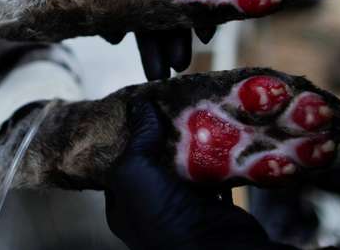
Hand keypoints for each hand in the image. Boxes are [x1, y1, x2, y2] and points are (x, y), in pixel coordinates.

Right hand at [105, 0, 254, 78]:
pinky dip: (208, 18)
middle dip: (151, 44)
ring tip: (178, 67)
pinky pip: (208, 0)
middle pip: (148, 13)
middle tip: (155, 73)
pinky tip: (205, 35)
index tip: (113, 39)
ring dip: (177, 40)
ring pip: (177, 13)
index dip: (113, 18)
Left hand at [105, 101, 292, 249]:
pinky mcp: (214, 204)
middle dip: (163, 135)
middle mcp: (152, 207)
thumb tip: (140, 105)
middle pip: (156, 161)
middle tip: (169, 104)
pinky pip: (214, 174)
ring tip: (192, 110)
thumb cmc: (161, 216)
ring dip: (191, 143)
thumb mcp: (133, 172)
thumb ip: (137, 139)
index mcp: (125, 205)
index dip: (129, 136)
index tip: (139, 108)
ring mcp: (185, 207)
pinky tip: (216, 132)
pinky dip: (216, 156)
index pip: (122, 163)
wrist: (216, 249)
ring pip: (186, 166)